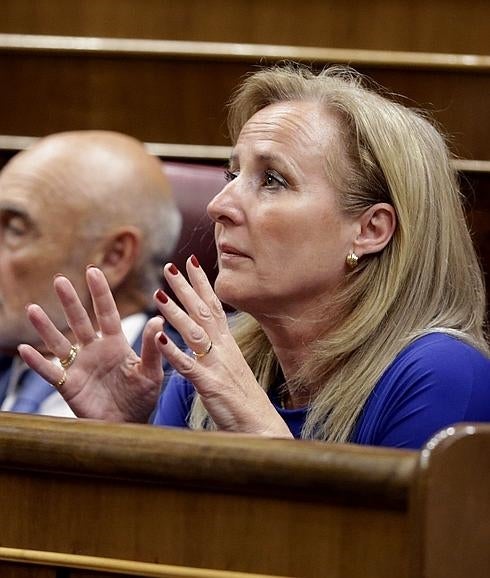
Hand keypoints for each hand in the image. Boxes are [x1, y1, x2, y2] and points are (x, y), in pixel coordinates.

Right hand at [18, 267, 163, 421]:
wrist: (128, 425)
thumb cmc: (142, 397)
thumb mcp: (151, 372)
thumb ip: (151, 348)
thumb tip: (158, 320)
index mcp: (116, 343)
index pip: (107, 313)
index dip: (100, 293)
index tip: (93, 271)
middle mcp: (95, 350)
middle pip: (80, 321)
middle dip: (70, 302)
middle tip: (60, 280)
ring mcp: (79, 366)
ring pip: (59, 342)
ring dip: (46, 327)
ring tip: (33, 309)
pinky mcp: (68, 385)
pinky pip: (50, 371)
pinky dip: (37, 362)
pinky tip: (25, 350)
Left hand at [154, 257, 292, 437]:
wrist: (260, 426)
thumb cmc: (243, 399)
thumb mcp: (230, 367)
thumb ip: (217, 349)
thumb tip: (204, 334)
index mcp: (227, 344)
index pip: (215, 306)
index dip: (203, 283)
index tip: (191, 261)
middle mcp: (224, 349)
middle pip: (204, 312)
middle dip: (187, 288)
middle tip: (169, 267)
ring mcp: (218, 366)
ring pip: (195, 333)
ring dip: (177, 313)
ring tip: (158, 295)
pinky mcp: (212, 386)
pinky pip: (190, 366)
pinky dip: (174, 351)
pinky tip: (159, 338)